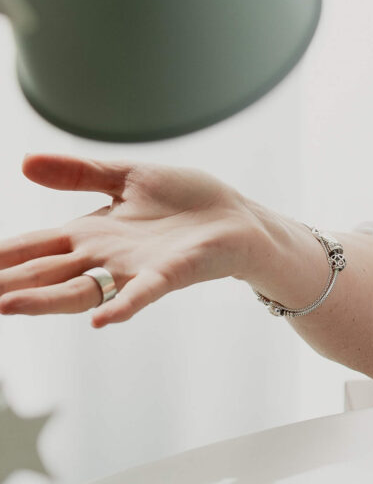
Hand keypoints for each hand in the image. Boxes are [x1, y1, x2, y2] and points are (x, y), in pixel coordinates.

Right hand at [0, 153, 257, 328]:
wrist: (238, 220)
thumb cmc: (187, 202)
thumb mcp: (127, 177)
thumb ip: (79, 173)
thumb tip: (25, 162)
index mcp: (89, 233)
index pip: (31, 247)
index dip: (0, 257)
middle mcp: (104, 259)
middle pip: (43, 274)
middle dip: (6, 284)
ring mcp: (133, 271)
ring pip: (78, 290)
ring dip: (43, 301)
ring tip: (5, 307)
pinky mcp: (169, 275)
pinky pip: (140, 294)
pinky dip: (120, 306)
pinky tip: (98, 321)